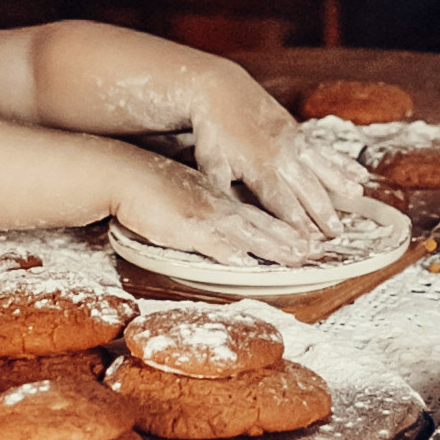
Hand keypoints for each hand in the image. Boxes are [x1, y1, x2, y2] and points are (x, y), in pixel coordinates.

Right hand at [111, 151, 320, 266]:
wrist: (126, 174)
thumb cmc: (150, 186)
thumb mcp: (185, 194)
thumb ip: (203, 207)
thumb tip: (213, 221)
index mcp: (218, 198)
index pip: (256, 213)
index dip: (282, 225)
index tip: (303, 235)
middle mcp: (218, 205)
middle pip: (261, 222)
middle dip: (288, 237)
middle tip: (314, 250)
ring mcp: (206, 215)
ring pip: (247, 232)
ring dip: (273, 245)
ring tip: (297, 257)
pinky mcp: (188, 227)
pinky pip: (215, 243)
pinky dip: (233, 253)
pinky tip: (247, 264)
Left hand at [188, 82, 370, 236]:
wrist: (221, 90)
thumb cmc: (214, 131)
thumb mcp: (211, 164)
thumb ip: (222, 191)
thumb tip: (225, 216)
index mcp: (261, 168)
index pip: (282, 202)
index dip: (296, 224)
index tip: (308, 243)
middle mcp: (283, 155)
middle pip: (307, 189)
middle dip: (322, 212)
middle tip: (336, 234)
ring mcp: (294, 141)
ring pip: (321, 167)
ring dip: (339, 183)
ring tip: (356, 197)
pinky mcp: (299, 132)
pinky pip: (325, 149)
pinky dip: (342, 162)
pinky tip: (359, 173)